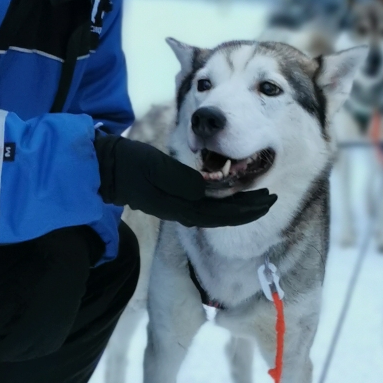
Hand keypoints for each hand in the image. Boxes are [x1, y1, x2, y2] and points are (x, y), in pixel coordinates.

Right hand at [95, 134, 276, 227]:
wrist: (109, 170)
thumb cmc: (132, 166)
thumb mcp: (156, 168)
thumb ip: (181, 180)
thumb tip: (205, 188)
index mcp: (182, 207)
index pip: (223, 215)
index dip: (248, 208)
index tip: (269, 199)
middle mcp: (184, 211)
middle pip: (225, 216)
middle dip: (250, 209)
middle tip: (272, 198)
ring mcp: (180, 207)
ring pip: (218, 211)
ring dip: (240, 205)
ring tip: (259, 195)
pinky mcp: (176, 199)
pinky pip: (207, 204)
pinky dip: (224, 199)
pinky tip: (231, 191)